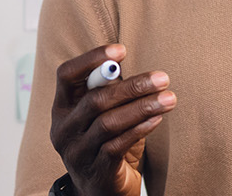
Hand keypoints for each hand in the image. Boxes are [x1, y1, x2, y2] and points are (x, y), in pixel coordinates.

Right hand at [50, 44, 175, 195]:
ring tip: (169, 98)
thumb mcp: (104, 115)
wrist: (102, 190)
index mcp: (61, 108)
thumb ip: (108, 92)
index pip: (66, 75)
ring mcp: (77, 153)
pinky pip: (118, 145)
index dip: (91, 59)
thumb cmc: (106, 144)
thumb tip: (123, 62)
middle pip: (95, 100)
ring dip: (142, 107)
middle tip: (162, 78)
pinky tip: (157, 119)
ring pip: (108, 123)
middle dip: (132, 86)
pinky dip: (140, 129)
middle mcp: (63, 129)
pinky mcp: (96, 171)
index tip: (121, 50)